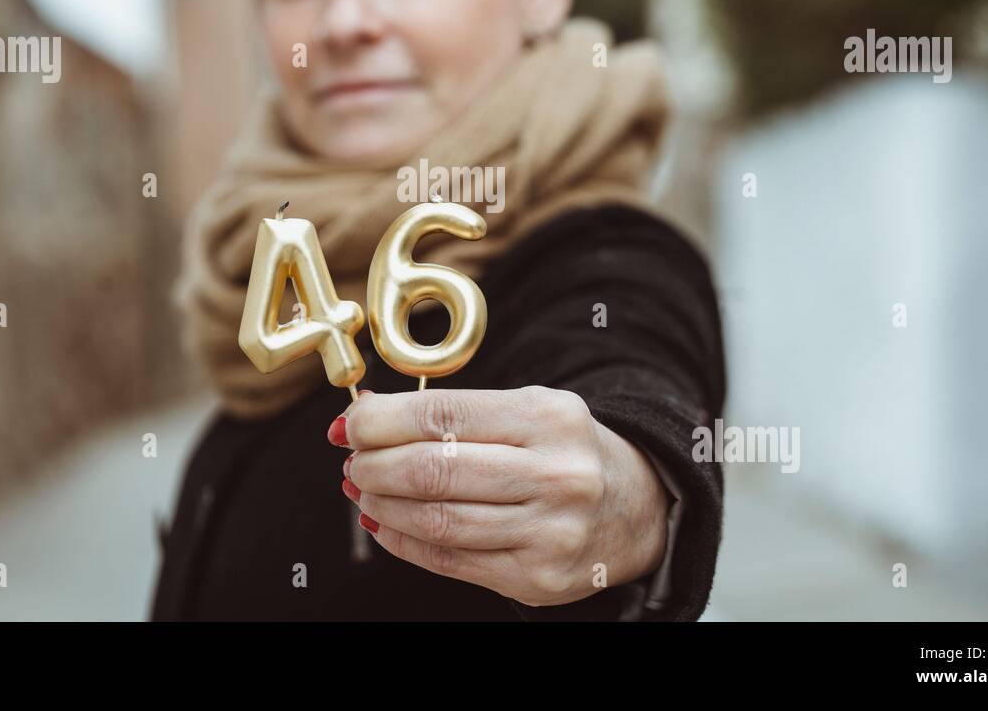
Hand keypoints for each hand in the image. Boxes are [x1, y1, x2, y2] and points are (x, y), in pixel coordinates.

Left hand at [329, 385, 669, 607]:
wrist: (638, 508)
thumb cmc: (566, 449)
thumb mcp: (527, 409)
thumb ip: (455, 413)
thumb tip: (367, 416)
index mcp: (548, 418)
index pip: (441, 415)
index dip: (380, 422)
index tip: (349, 424)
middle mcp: (555, 474)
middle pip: (433, 470)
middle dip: (374, 466)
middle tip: (352, 461)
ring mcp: (549, 532)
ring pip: (437, 521)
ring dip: (382, 505)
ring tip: (362, 490)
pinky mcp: (538, 578)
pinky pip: (450, 561)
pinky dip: (403, 541)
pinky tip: (384, 522)